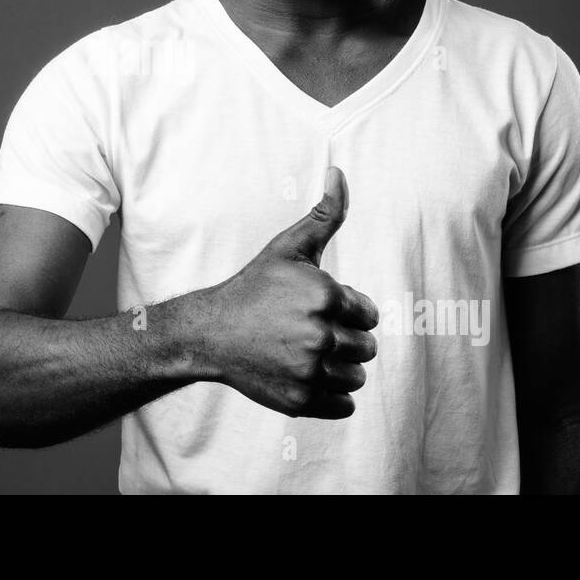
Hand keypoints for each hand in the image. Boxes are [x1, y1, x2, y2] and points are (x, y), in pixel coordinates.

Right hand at [198, 166, 378, 417]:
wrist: (210, 332)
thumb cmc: (254, 287)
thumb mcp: (288, 248)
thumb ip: (324, 215)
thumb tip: (339, 173)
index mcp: (326, 297)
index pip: (369, 315)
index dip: (347, 311)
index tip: (318, 309)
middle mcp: (320, 336)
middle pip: (366, 348)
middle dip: (344, 340)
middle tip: (309, 332)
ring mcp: (309, 371)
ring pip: (356, 377)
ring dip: (339, 369)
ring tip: (307, 354)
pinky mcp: (300, 401)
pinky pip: (344, 405)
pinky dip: (330, 396)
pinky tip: (305, 376)